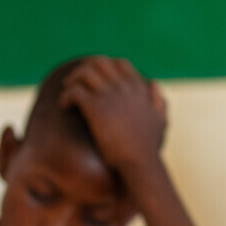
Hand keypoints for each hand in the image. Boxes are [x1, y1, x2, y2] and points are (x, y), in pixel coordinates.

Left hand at [58, 56, 165, 174]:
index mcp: (138, 89)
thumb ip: (159, 100)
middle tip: (74, 81)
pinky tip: (63, 106)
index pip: (120, 63)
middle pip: (100, 62)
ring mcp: (109, 96)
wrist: (140, 163)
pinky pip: (74, 91)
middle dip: (84, 68)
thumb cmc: (148, 147)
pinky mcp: (96, 108)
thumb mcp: (161, 120)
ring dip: (73, 79)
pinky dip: (65, 96)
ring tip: (66, 91)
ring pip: (85, 72)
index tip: (94, 77)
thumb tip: (153, 83)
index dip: (104, 65)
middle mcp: (123, 88)